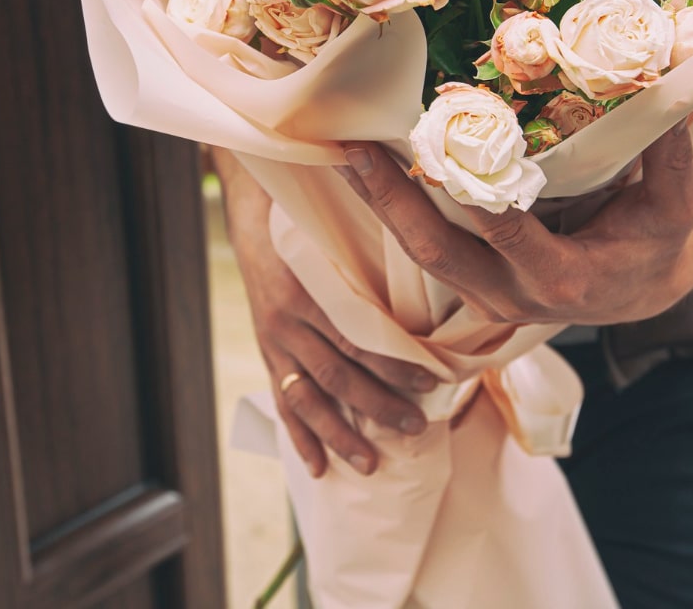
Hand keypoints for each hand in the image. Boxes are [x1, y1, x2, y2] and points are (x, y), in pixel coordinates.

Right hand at [213, 150, 436, 477]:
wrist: (255, 224)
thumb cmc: (315, 229)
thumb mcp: (340, 239)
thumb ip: (374, 267)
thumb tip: (437, 286)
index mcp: (311, 290)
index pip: (358, 335)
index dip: (394, 363)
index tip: (432, 381)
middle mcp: (288, 321)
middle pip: (337, 373)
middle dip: (377, 405)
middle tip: (415, 427)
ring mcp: (274, 342)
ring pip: (309, 397)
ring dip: (339, 434)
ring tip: (370, 464)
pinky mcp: (268, 356)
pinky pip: (283, 402)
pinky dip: (299, 436)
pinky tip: (319, 467)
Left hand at [335, 122, 692, 325]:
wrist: (646, 286)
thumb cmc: (662, 238)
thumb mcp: (678, 203)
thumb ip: (670, 153)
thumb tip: (667, 81)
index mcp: (563, 281)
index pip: (507, 237)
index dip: (470, 199)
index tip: (435, 155)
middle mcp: (513, 297)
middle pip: (438, 254)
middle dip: (393, 204)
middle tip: (355, 153)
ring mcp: (486, 295)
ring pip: (419, 255)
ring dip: (380, 206)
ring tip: (342, 155)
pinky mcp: (471, 282)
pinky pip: (422, 249)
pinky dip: (393, 211)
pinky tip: (364, 171)